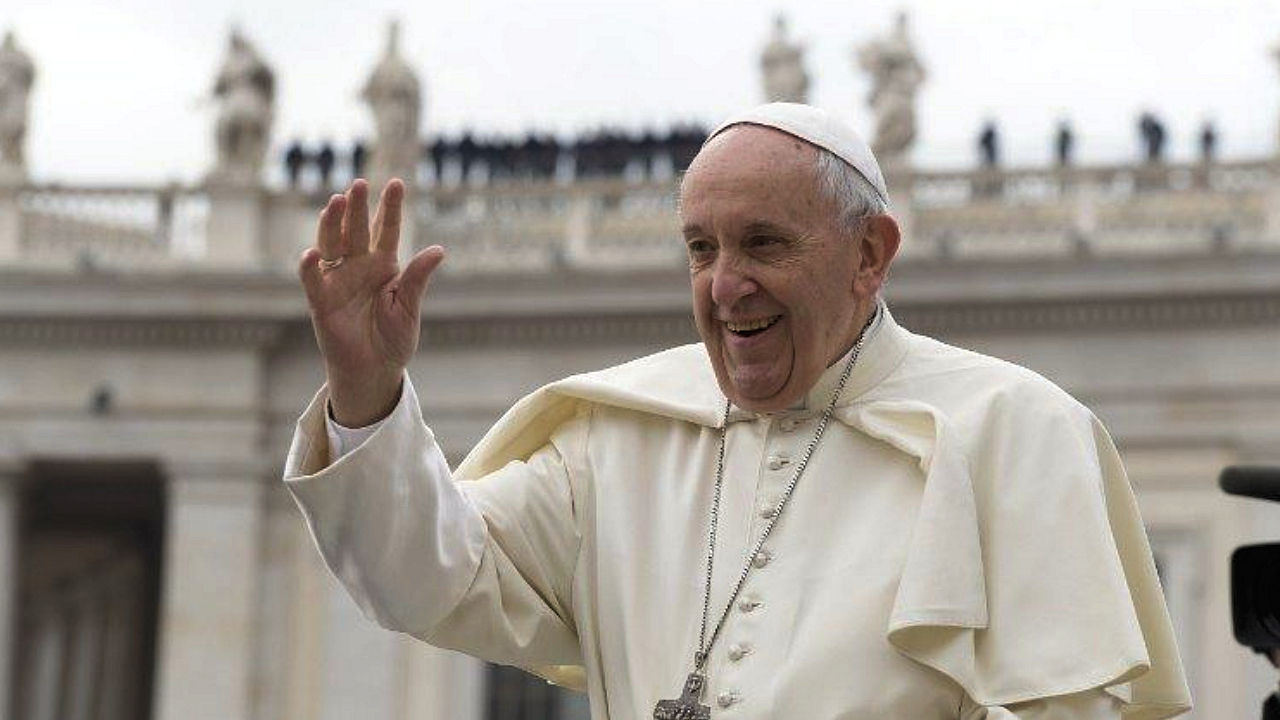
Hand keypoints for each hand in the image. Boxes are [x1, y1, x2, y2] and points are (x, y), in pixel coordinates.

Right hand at [298, 179, 444, 426]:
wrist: (376, 370)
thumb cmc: (394, 338)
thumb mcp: (410, 306)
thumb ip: (418, 278)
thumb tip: (439, 250)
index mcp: (384, 264)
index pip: (386, 229)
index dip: (390, 207)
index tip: (397, 183)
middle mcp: (358, 266)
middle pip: (356, 230)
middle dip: (357, 207)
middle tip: (359, 184)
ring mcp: (338, 280)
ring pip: (332, 245)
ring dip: (332, 224)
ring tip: (336, 202)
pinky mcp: (321, 301)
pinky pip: (313, 280)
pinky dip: (311, 267)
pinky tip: (311, 253)